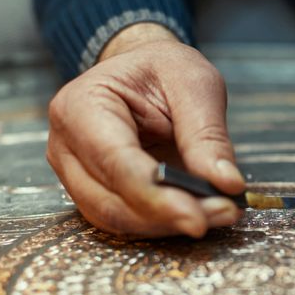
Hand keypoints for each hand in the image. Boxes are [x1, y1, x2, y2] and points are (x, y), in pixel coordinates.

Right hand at [46, 23, 245, 237]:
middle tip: (225, 212)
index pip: (116, 164)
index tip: (199, 218)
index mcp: (81, 106)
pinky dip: (165, 223)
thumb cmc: (163, 70)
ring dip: (170, 225)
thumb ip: (207, 135)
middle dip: (169, 215)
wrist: (144, 73)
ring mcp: (75, 175)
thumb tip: (227, 183)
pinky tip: (202, 212)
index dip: (157, 197)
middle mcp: (66, 147)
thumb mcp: (195, 84)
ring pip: (118, 219)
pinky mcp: (94, 194)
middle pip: (112, 202)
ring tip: (220, 211)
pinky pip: (127, 221)